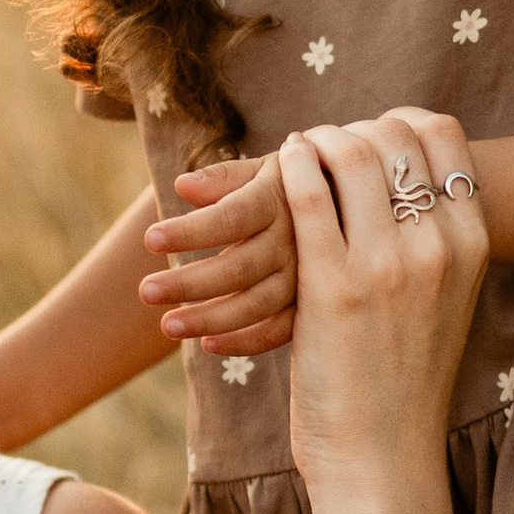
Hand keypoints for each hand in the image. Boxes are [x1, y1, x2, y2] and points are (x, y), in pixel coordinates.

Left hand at [140, 156, 297, 356]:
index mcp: (281, 201)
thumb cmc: (301, 179)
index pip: (231, 217)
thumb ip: (226, 177)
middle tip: (145, 292)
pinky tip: (207, 347)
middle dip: (190, 283)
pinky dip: (245, 342)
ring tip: (167, 326)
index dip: (191, 230)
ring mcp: (308, 277)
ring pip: (256, 305)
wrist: (368, 202)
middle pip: (239, 268)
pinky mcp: (315, 305)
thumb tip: (182, 185)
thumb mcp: (270, 167)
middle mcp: (296, 242)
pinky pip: (280, 331)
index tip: (149, 239)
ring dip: (210, 319)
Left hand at [280, 109, 488, 503]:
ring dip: (316, 142)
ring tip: (299, 152)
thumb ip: (436, 247)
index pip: (445, 138)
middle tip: (328, 142)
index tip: (373, 132)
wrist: (383, 455)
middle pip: (394, 136)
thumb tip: (413, 195)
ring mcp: (388, 263)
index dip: (401, 120)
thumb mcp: (444, 304)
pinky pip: (307, 195)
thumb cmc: (404, 383)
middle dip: (354, 127)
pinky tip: (278, 169)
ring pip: (349, 155)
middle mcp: (438, 246)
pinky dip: (287, 170)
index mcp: (472, 245)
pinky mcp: (333, 284)